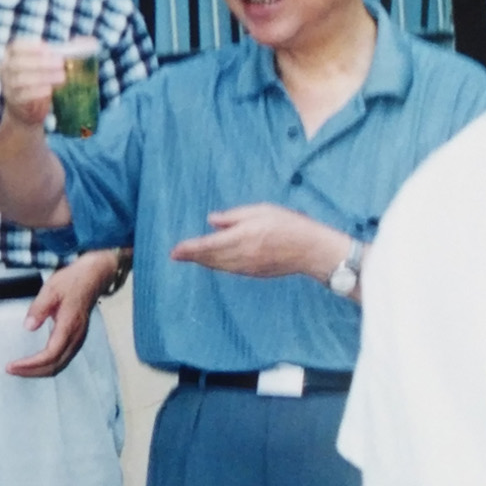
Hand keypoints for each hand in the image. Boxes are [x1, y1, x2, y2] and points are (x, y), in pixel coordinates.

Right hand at [0, 38, 70, 127]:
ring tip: (62, 77)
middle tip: (61, 64)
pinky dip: (37, 92)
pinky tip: (50, 90)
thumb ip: (62, 53)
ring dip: (43, 76)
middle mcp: (6, 69)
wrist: (26, 110)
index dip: (32, 47)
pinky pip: (23, 95)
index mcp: (12, 55)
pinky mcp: (13, 101)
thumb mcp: (47, 66)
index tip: (49, 49)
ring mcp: (8, 86)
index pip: (17, 46)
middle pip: (19, 63)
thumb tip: (90, 42)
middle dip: (41, 62)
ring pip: (21, 79)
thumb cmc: (39, 81)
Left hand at [6, 251, 113, 376]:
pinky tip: (34, 362)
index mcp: (69, 325)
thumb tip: (28, 326)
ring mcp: (78, 339)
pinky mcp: (76, 338)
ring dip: (39, 371)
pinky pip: (62, 359)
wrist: (93, 277)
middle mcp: (76, 337)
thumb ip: (39, 308)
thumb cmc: (71, 281)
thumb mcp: (51, 289)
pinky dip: (46, 365)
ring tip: (19, 368)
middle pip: (54, 365)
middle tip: (10, 369)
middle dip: (31, 372)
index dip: (31, 364)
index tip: (12, 365)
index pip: (50, 354)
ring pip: (59, 365)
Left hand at [169, 203, 342, 279]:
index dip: (190, 249)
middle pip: (210, 259)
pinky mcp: (254, 273)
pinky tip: (212, 261)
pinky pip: (230, 270)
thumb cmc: (289, 225)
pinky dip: (217, 266)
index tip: (174, 251)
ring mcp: (248, 267)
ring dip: (203, 262)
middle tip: (175, 255)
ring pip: (218, 266)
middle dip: (192, 257)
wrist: (311, 250)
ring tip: (189, 257)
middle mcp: (242, 255)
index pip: (209, 245)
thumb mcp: (261, 211)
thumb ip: (234, 216)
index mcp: (243, 237)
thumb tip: (211, 221)